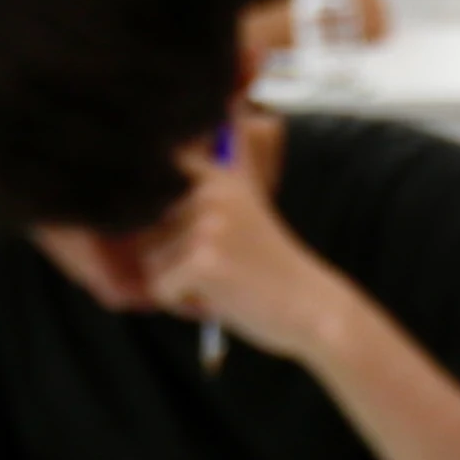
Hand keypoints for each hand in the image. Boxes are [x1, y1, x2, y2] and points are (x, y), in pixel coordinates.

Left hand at [142, 128, 362, 365]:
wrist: (314, 309)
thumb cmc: (272, 266)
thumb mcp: (243, 207)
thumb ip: (209, 178)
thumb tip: (175, 151)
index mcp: (218, 172)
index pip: (153, 175)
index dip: (153, 211)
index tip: (182, 224)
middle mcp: (210, 189)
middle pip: (144, 225)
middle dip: (168, 255)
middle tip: (216, 267)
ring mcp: (207, 223)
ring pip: (150, 258)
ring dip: (176, 280)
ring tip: (220, 283)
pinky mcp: (203, 260)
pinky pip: (160, 287)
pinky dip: (182, 303)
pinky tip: (220, 299)